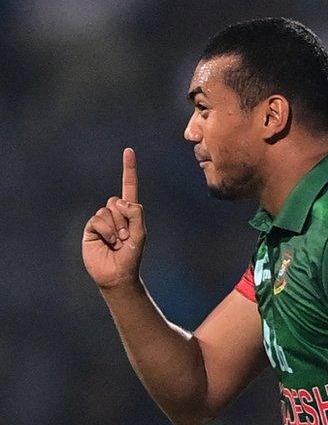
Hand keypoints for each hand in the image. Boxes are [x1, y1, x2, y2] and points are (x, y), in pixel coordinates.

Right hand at [82, 148, 146, 289]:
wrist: (117, 273)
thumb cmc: (131, 255)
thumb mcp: (140, 233)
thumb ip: (136, 214)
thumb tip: (121, 201)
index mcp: (130, 212)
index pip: (129, 186)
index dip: (129, 169)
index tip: (129, 151)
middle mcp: (115, 213)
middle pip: (117, 200)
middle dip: (124, 219)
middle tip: (125, 237)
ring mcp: (102, 220)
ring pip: (108, 210)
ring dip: (116, 227)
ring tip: (117, 241)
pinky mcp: (91, 227)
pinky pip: (98, 219)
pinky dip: (106, 231)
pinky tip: (108, 242)